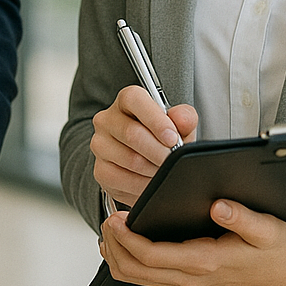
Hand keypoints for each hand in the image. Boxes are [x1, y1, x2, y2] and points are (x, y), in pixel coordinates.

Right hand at [90, 87, 197, 206]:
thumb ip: (184, 118)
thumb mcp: (179, 126)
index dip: (155, 120)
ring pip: (130, 159)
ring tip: (165, 171)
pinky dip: (144, 185)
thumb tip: (181, 119)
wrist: (147, 164)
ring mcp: (100, 145)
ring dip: (154, 170)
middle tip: (173, 160)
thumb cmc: (161, 139)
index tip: (172, 138)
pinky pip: (123, 180)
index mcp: (127, 101)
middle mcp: (107, 119)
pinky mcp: (100, 170)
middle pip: (132, 134)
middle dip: (160, 151)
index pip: (134, 100)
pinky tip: (152, 181)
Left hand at [100, 198, 285, 285]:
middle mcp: (191, 279)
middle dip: (114, 247)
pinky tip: (124, 246)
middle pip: (136, 271)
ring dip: (117, 257)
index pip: (152, 256)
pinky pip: (149, 279)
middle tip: (105, 220)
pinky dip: (129, 264)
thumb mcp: (268, 228)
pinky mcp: (188, 283)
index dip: (127, 238)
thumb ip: (243, 217)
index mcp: (205, 263)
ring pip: (138, 279)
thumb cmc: (278, 249)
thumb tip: (217, 205)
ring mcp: (188, 285)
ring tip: (109, 231)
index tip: (114, 218)